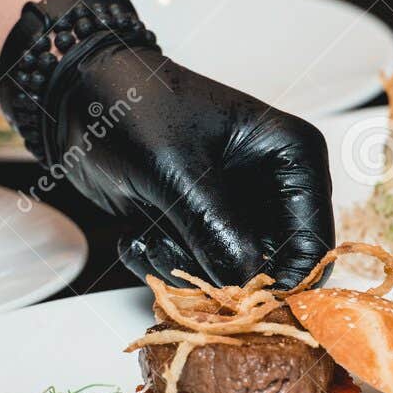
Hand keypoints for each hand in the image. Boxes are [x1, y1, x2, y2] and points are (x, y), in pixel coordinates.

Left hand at [48, 35, 334, 288]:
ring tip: (148, 235)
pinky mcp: (203, 228)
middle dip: (217, 274)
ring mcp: (238, 211)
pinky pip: (196, 272)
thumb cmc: (132, 107)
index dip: (280, 279)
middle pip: (271, 268)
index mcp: (291, 156)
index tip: (234, 295)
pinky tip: (137, 233)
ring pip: (229, 278)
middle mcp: (273, 187)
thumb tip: (244, 281)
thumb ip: (214, 226)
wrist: (80, 96)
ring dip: (181, 268)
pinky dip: (163, 263)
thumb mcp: (176, 168)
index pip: (312, 241)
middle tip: (172, 251)